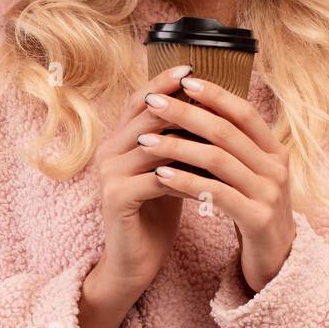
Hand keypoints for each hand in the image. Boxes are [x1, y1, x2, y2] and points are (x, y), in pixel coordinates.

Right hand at [88, 63, 196, 302]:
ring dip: (188, 138)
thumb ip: (179, 139)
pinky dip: (185, 174)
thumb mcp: (171, 168)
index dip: (162, 82)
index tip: (192, 67)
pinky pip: (156, 178)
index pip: (139, 100)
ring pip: (154, 144)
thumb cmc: (157, 211)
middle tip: (210, 91)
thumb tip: (211, 105)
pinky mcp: (116, 198)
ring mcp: (109, 174)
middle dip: (180, 102)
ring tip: (220, 131)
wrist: (135, 260)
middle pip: (146, 115)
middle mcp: (108, 151)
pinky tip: (211, 174)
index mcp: (118, 139)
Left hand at [139, 77, 296, 295]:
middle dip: (186, 113)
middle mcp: (276, 168)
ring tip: (145, 140)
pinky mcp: (257, 220)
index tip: (182, 79)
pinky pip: (216, 194)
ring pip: (218, 160)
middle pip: (227, 131)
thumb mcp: (248, 174)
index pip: (244, 112)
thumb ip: (231, 146)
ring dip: (177, 146)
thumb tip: (194, 108)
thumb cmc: (253, 210)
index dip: (215, 94)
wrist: (278, 262)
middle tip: (153, 101)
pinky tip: (160, 176)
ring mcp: (269, 194)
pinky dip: (186, 182)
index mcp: (275, 151)